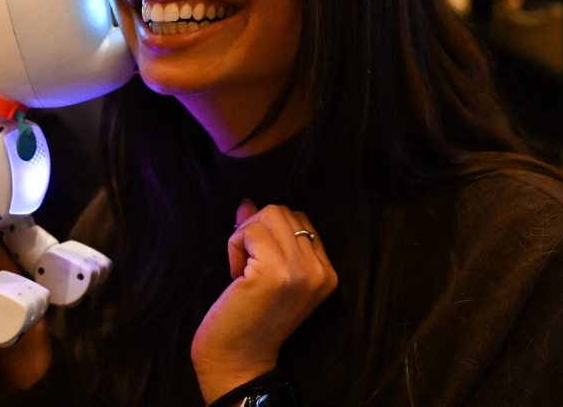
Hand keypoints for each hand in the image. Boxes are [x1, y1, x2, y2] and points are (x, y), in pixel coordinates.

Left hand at [191, 201, 337, 402]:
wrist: (237, 361)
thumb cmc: (248, 318)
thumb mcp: (266, 272)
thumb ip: (265, 235)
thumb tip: (248, 201)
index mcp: (328, 274)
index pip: (301, 221)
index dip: (271, 232)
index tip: (257, 263)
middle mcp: (321, 271)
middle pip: (283, 212)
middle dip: (256, 229)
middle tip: (246, 265)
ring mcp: (300, 271)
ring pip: (268, 213)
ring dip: (244, 236)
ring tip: (241, 270)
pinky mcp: (274, 271)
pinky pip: (249, 230)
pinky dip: (234, 246)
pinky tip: (235, 276)